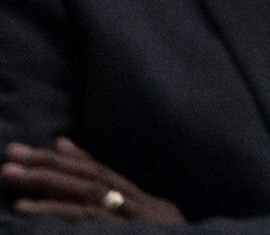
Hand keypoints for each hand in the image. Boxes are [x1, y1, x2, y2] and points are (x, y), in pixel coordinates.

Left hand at [4, 136, 173, 219]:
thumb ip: (129, 213)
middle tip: (12, 155)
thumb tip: (97, 189)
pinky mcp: (131, 234)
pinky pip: (86, 224)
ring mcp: (138, 224)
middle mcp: (145, 210)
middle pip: (93, 180)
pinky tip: (26, 213)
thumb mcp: (154, 230)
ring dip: (44, 185)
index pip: (109, 175)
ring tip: (10, 177)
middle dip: (49, 166)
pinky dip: (56, 215)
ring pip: (87, 197)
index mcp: (149, 208)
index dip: (77, 158)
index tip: (50, 144)